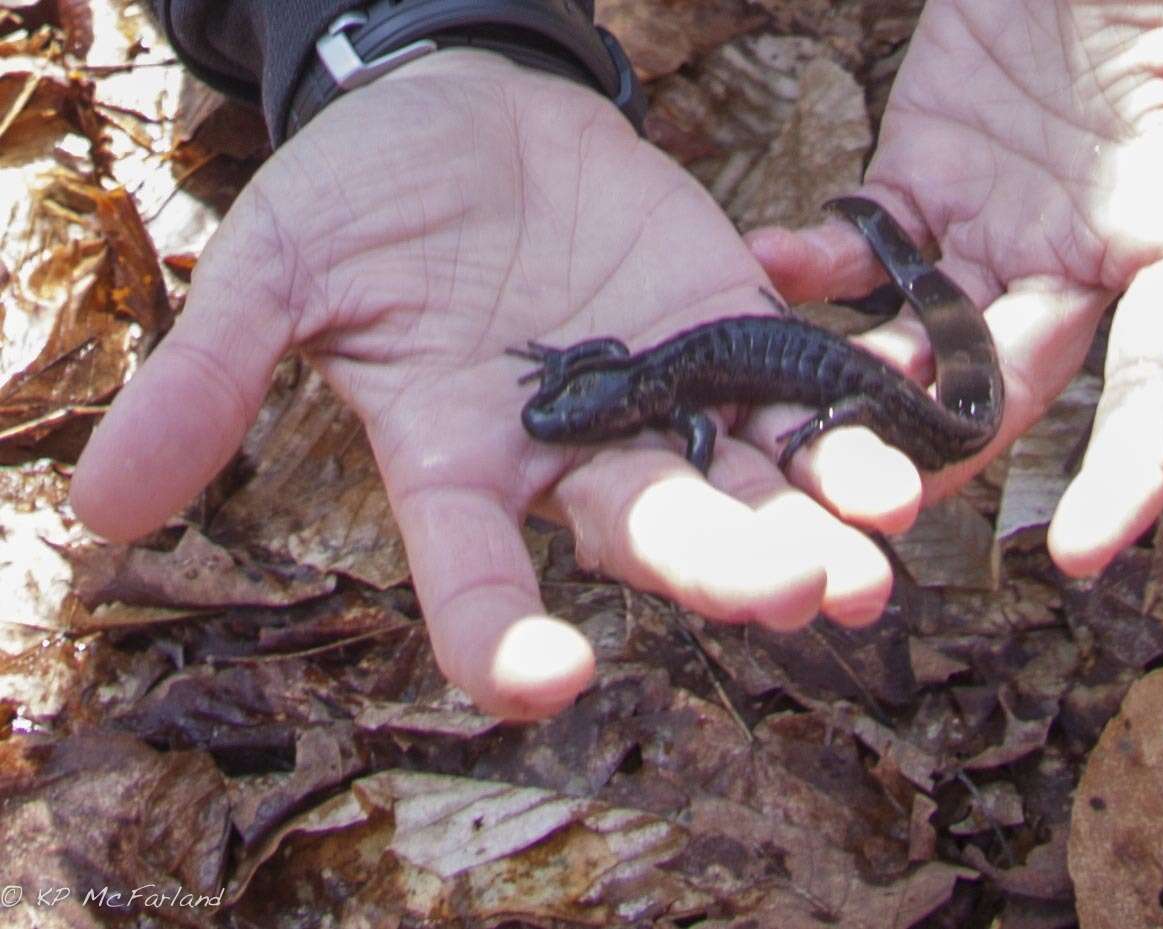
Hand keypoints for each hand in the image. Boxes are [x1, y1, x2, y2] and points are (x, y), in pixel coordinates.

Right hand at [70, 50, 901, 718]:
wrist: (463, 112)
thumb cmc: (363, 196)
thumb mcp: (276, 273)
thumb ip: (212, 381)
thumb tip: (103, 512)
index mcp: (457, 466)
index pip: (474, 579)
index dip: (501, 637)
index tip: (545, 679)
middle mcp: (569, 455)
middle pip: (645, 535)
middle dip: (717, 568)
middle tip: (790, 596)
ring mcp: (659, 397)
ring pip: (743, 482)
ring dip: (811, 520)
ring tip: (871, 557)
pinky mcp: (729, 329)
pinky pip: (796, 389)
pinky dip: (846, 419)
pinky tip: (904, 445)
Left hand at [748, 0, 1162, 575]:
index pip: (1161, 376)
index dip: (1129, 465)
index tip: (1083, 552)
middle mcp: (1079, 257)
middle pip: (1016, 376)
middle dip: (953, 442)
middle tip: (876, 499)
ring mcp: (990, 226)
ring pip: (927, 334)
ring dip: (868, 378)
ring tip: (798, 415)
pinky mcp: (919, 179)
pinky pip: (861, 246)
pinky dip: (814, 262)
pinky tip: (766, 270)